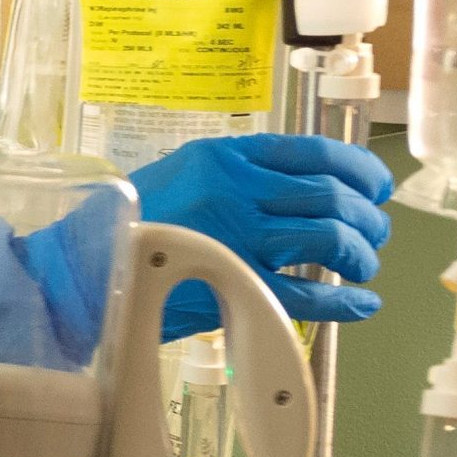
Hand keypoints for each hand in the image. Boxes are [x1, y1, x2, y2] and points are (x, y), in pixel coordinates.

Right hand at [130, 133, 393, 339]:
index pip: (314, 152)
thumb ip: (235, 175)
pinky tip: (360, 303)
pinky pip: (307, 294)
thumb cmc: (126, 224)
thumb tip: (296, 189)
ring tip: (361, 266)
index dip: (359, 169)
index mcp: (225, 158)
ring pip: (328, 239)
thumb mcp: (181, 174)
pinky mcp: (234, 287)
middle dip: (366, 218)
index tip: (375, 186)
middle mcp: (236, 191)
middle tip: (372, 234)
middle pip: (331, 197)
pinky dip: (344, 301)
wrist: (82, 269)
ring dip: (359, 255)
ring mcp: (238, 240)